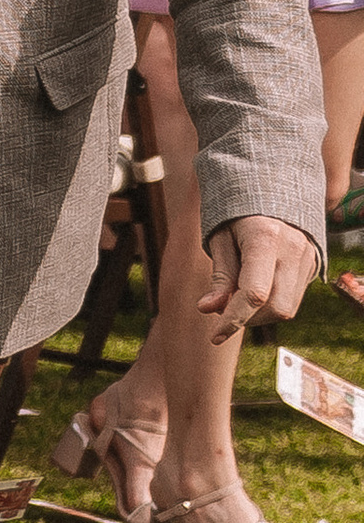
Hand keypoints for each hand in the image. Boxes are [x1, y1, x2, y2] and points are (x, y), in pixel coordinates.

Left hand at [202, 216, 317, 332]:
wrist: (271, 186)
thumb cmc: (236, 211)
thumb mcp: (219, 236)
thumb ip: (219, 275)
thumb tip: (208, 310)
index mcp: (265, 237)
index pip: (253, 293)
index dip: (233, 320)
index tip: (214, 336)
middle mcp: (293, 248)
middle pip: (276, 308)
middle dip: (248, 318)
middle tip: (225, 306)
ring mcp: (308, 256)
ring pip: (288, 308)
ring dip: (260, 314)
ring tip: (239, 294)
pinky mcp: (313, 263)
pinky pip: (294, 297)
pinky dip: (272, 303)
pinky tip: (257, 286)